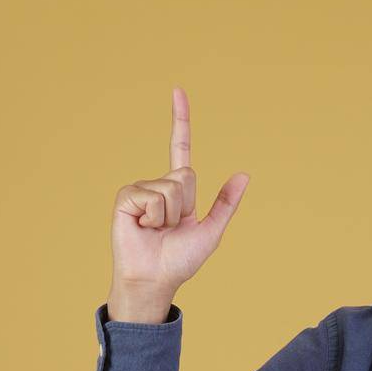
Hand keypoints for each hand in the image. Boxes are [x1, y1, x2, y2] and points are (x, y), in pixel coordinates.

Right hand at [108, 86, 249, 315]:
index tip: (178, 91)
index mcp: (178, 191)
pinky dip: (154, 216)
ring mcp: (141, 190)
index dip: (181, 121)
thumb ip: (226, 204)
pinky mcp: (127, 197)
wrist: (155, 279)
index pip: (181, 148)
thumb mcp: (211, 231)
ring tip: (157, 230)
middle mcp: (159, 185)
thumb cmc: (180, 261)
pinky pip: (153, 196)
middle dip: (186, 204)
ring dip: (170, 215)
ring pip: (171, 187)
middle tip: (171, 227)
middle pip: (186, 174)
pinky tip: (144, 227)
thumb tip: (244, 175)